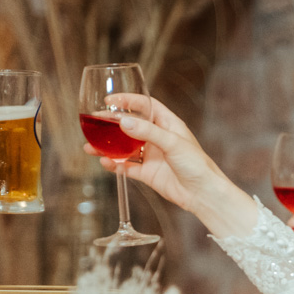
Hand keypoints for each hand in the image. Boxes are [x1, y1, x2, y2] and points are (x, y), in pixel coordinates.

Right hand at [85, 93, 257, 236]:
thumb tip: (123, 122)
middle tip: (93, 121)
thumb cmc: (197, 165)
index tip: (110, 99)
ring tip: (89, 146)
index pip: (145, 106)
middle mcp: (158, 138)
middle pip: (130, 126)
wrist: (203, 194)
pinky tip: (104, 162)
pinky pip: (126, 167)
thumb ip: (147, 132)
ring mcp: (152, 156)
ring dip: (107, 146)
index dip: (128, 101)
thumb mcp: (172, 144)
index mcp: (168, 124)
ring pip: (124, 148)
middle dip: (111, 124)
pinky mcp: (148, 173)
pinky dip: (114, 165)